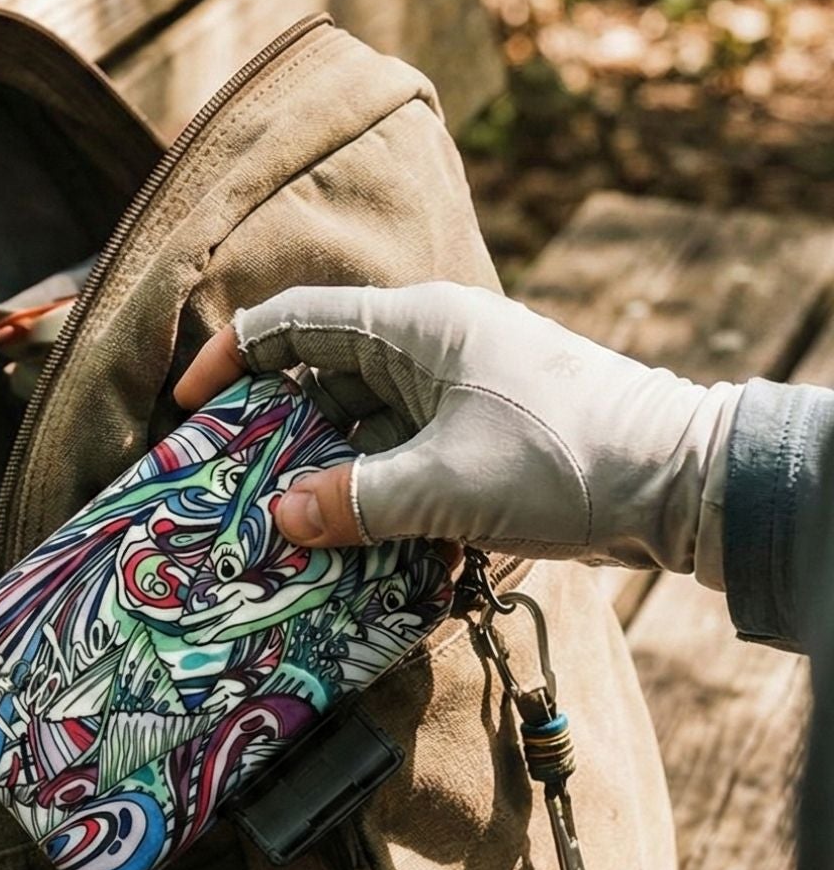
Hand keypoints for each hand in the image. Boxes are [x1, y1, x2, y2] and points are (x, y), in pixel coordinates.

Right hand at [175, 283, 740, 585]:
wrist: (680, 480)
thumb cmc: (565, 457)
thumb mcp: (447, 484)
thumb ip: (357, 501)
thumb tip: (281, 517)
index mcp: (415, 327)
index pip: (296, 321)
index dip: (233, 358)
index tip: (190, 408)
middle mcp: (430, 349)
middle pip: (323, 380)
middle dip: (274, 435)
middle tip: (230, 490)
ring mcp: (457, 394)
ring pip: (364, 428)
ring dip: (328, 477)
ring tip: (283, 532)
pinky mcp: (480, 439)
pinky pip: (404, 460)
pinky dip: (376, 497)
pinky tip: (353, 548)